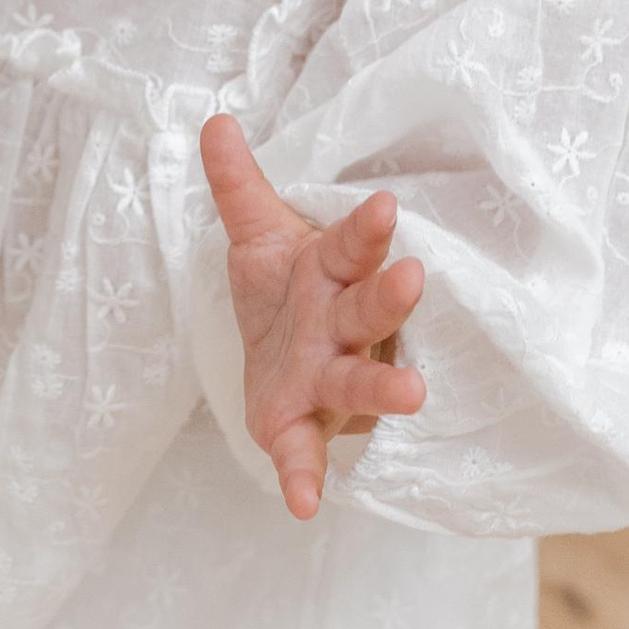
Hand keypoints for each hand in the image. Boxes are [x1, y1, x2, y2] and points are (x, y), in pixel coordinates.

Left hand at [199, 115, 426, 522]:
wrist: (282, 360)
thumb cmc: (286, 292)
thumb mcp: (258, 237)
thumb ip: (239, 187)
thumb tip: (214, 122)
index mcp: (330, 273)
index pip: (349, 245)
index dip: (364, 229)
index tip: (384, 207)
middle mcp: (341, 324)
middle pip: (366, 307)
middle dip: (388, 295)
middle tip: (413, 279)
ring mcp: (330, 377)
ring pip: (361, 378)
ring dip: (385, 385)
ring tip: (414, 393)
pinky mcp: (303, 424)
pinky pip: (307, 454)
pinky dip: (305, 478)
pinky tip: (302, 506)